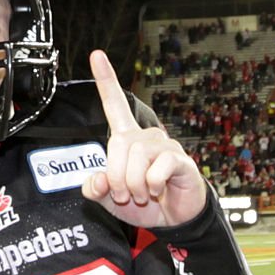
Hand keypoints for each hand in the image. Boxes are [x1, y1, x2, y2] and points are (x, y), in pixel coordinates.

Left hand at [81, 50, 206, 227]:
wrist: (173, 219)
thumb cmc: (143, 203)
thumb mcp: (111, 200)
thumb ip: (96, 189)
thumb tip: (95, 180)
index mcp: (127, 140)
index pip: (115, 105)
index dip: (106, 81)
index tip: (96, 55)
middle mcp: (146, 137)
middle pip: (119, 143)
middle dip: (115, 175)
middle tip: (124, 195)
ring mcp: (164, 146)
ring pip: (137, 155)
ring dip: (133, 183)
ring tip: (143, 195)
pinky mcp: (179, 160)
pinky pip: (158, 167)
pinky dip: (152, 185)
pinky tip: (158, 190)